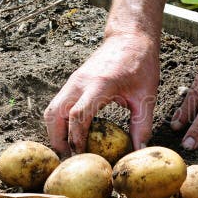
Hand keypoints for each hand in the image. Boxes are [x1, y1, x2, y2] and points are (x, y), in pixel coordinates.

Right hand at [44, 32, 159, 155]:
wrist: (130, 37)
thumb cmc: (140, 64)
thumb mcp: (147, 95)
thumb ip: (142, 124)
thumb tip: (139, 151)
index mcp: (100, 84)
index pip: (78, 114)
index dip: (76, 138)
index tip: (82, 156)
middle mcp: (80, 82)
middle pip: (54, 114)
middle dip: (57, 140)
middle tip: (69, 160)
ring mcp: (73, 81)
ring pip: (51, 110)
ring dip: (54, 132)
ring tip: (68, 151)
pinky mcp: (72, 82)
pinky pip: (58, 105)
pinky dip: (59, 122)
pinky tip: (71, 136)